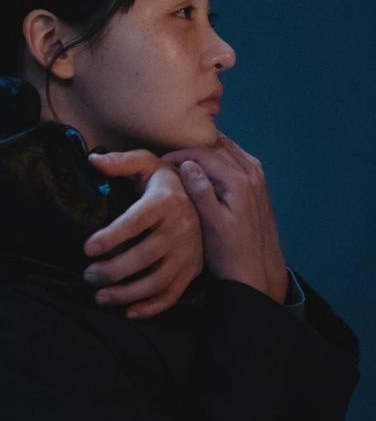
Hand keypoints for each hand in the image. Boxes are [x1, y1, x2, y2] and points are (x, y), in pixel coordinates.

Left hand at [82, 150, 203, 318]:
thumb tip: (92, 161)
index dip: (111, 236)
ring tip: (100, 295)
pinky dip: (150, 307)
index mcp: (165, 201)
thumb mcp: (146, 163)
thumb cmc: (167, 180)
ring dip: (126, 293)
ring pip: (157, 281)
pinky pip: (172, 295)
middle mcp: (179, 228)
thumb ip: (120, 162)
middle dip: (112, 270)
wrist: (204, 196)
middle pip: (144, 256)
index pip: (135, 221)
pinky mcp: (192, 270)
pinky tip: (127, 310)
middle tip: (88, 275)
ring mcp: (188, 252)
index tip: (87, 248)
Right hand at [164, 132, 287, 303]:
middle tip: (169, 159)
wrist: (260, 275)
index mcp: (238, 181)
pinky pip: (236, 157)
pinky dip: (219, 155)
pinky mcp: (258, 184)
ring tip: (183, 159)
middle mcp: (251, 173)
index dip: (179, 154)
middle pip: (216, 145)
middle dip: (191, 148)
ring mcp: (257, 177)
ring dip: (205, 149)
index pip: (204, 153)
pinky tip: (206, 164)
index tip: (161, 162)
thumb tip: (187, 164)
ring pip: (227, 148)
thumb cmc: (232, 255)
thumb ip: (201, 192)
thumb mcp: (213, 226)